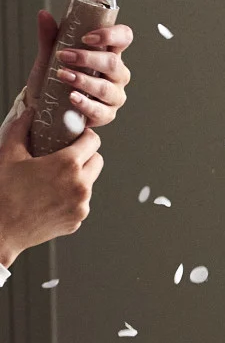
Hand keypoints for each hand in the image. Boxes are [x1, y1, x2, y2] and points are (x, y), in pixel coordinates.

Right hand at [0, 105, 102, 267]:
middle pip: (97, 161)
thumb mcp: (9, 154)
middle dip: (85, 156)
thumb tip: (28, 113)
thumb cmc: (4, 193)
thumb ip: (22, 129)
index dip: (85, 137)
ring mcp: (81, 205)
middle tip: (65, 157)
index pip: (94, 142)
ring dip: (79, 178)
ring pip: (90, 183)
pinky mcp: (77, 220)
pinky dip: (72, 198)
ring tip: (55, 179)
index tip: (76, 138)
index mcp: (68, 165)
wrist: (1, 228)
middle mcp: (80, 185)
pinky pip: (82, 203)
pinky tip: (52, 197)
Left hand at [25, 9, 132, 131]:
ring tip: (63, 76)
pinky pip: (100, 111)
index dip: (111, 35)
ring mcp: (114, 95)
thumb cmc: (54, 79)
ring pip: (106, 87)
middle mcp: (116, 74)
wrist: (44, 106)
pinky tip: (72, 97)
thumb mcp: (49, 56)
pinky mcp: (107, 114)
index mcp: (109, 53)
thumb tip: (44, 15)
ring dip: (83, 81)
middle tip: (64, 56)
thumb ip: (50, 36)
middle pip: (113, 63)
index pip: (124, 37)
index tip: (87, 37)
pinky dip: (85, 104)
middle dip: (87, 59)